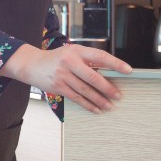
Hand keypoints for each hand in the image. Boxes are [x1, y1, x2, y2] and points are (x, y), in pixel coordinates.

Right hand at [0, 44, 131, 113]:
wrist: (32, 65)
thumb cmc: (56, 59)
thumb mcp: (71, 53)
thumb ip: (87, 60)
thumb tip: (109, 72)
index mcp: (76, 51)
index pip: (100, 56)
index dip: (115, 63)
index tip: (128, 70)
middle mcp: (69, 62)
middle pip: (93, 77)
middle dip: (108, 88)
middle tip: (118, 95)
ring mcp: (63, 75)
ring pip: (86, 90)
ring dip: (99, 100)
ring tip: (110, 106)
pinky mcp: (58, 87)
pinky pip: (76, 98)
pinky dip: (88, 105)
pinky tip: (96, 109)